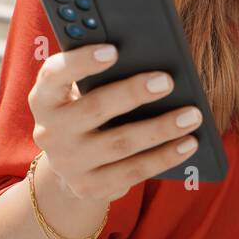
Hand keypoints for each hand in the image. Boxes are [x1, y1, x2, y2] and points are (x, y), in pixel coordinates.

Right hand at [28, 43, 202, 204]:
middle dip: (132, 93)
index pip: (54, 74)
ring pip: (120, 143)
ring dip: (161, 128)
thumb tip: (151, 60)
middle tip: (168, 81)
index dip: (82, 61)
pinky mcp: (89, 187)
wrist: (71, 165)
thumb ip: (103, 76)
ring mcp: (68, 163)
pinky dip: (164, 157)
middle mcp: (49, 131)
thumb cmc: (88, 110)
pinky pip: (133, 171)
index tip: (114, 50)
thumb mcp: (84, 91)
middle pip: (94, 109)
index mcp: (45, 97)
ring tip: (192, 115)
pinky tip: (188, 144)